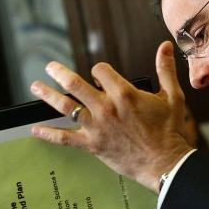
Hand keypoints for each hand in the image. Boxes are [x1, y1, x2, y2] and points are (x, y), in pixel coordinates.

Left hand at [30, 41, 193, 191]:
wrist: (164, 162)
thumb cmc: (169, 131)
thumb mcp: (172, 96)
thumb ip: (165, 70)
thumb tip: (165, 46)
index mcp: (124, 93)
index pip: (101, 70)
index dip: (100, 71)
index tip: (101, 76)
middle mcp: (106, 108)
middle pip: (74, 84)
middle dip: (59, 73)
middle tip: (50, 67)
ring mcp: (96, 126)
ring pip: (65, 106)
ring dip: (48, 95)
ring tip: (36, 86)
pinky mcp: (92, 144)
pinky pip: (65, 138)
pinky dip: (48, 134)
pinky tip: (36, 129)